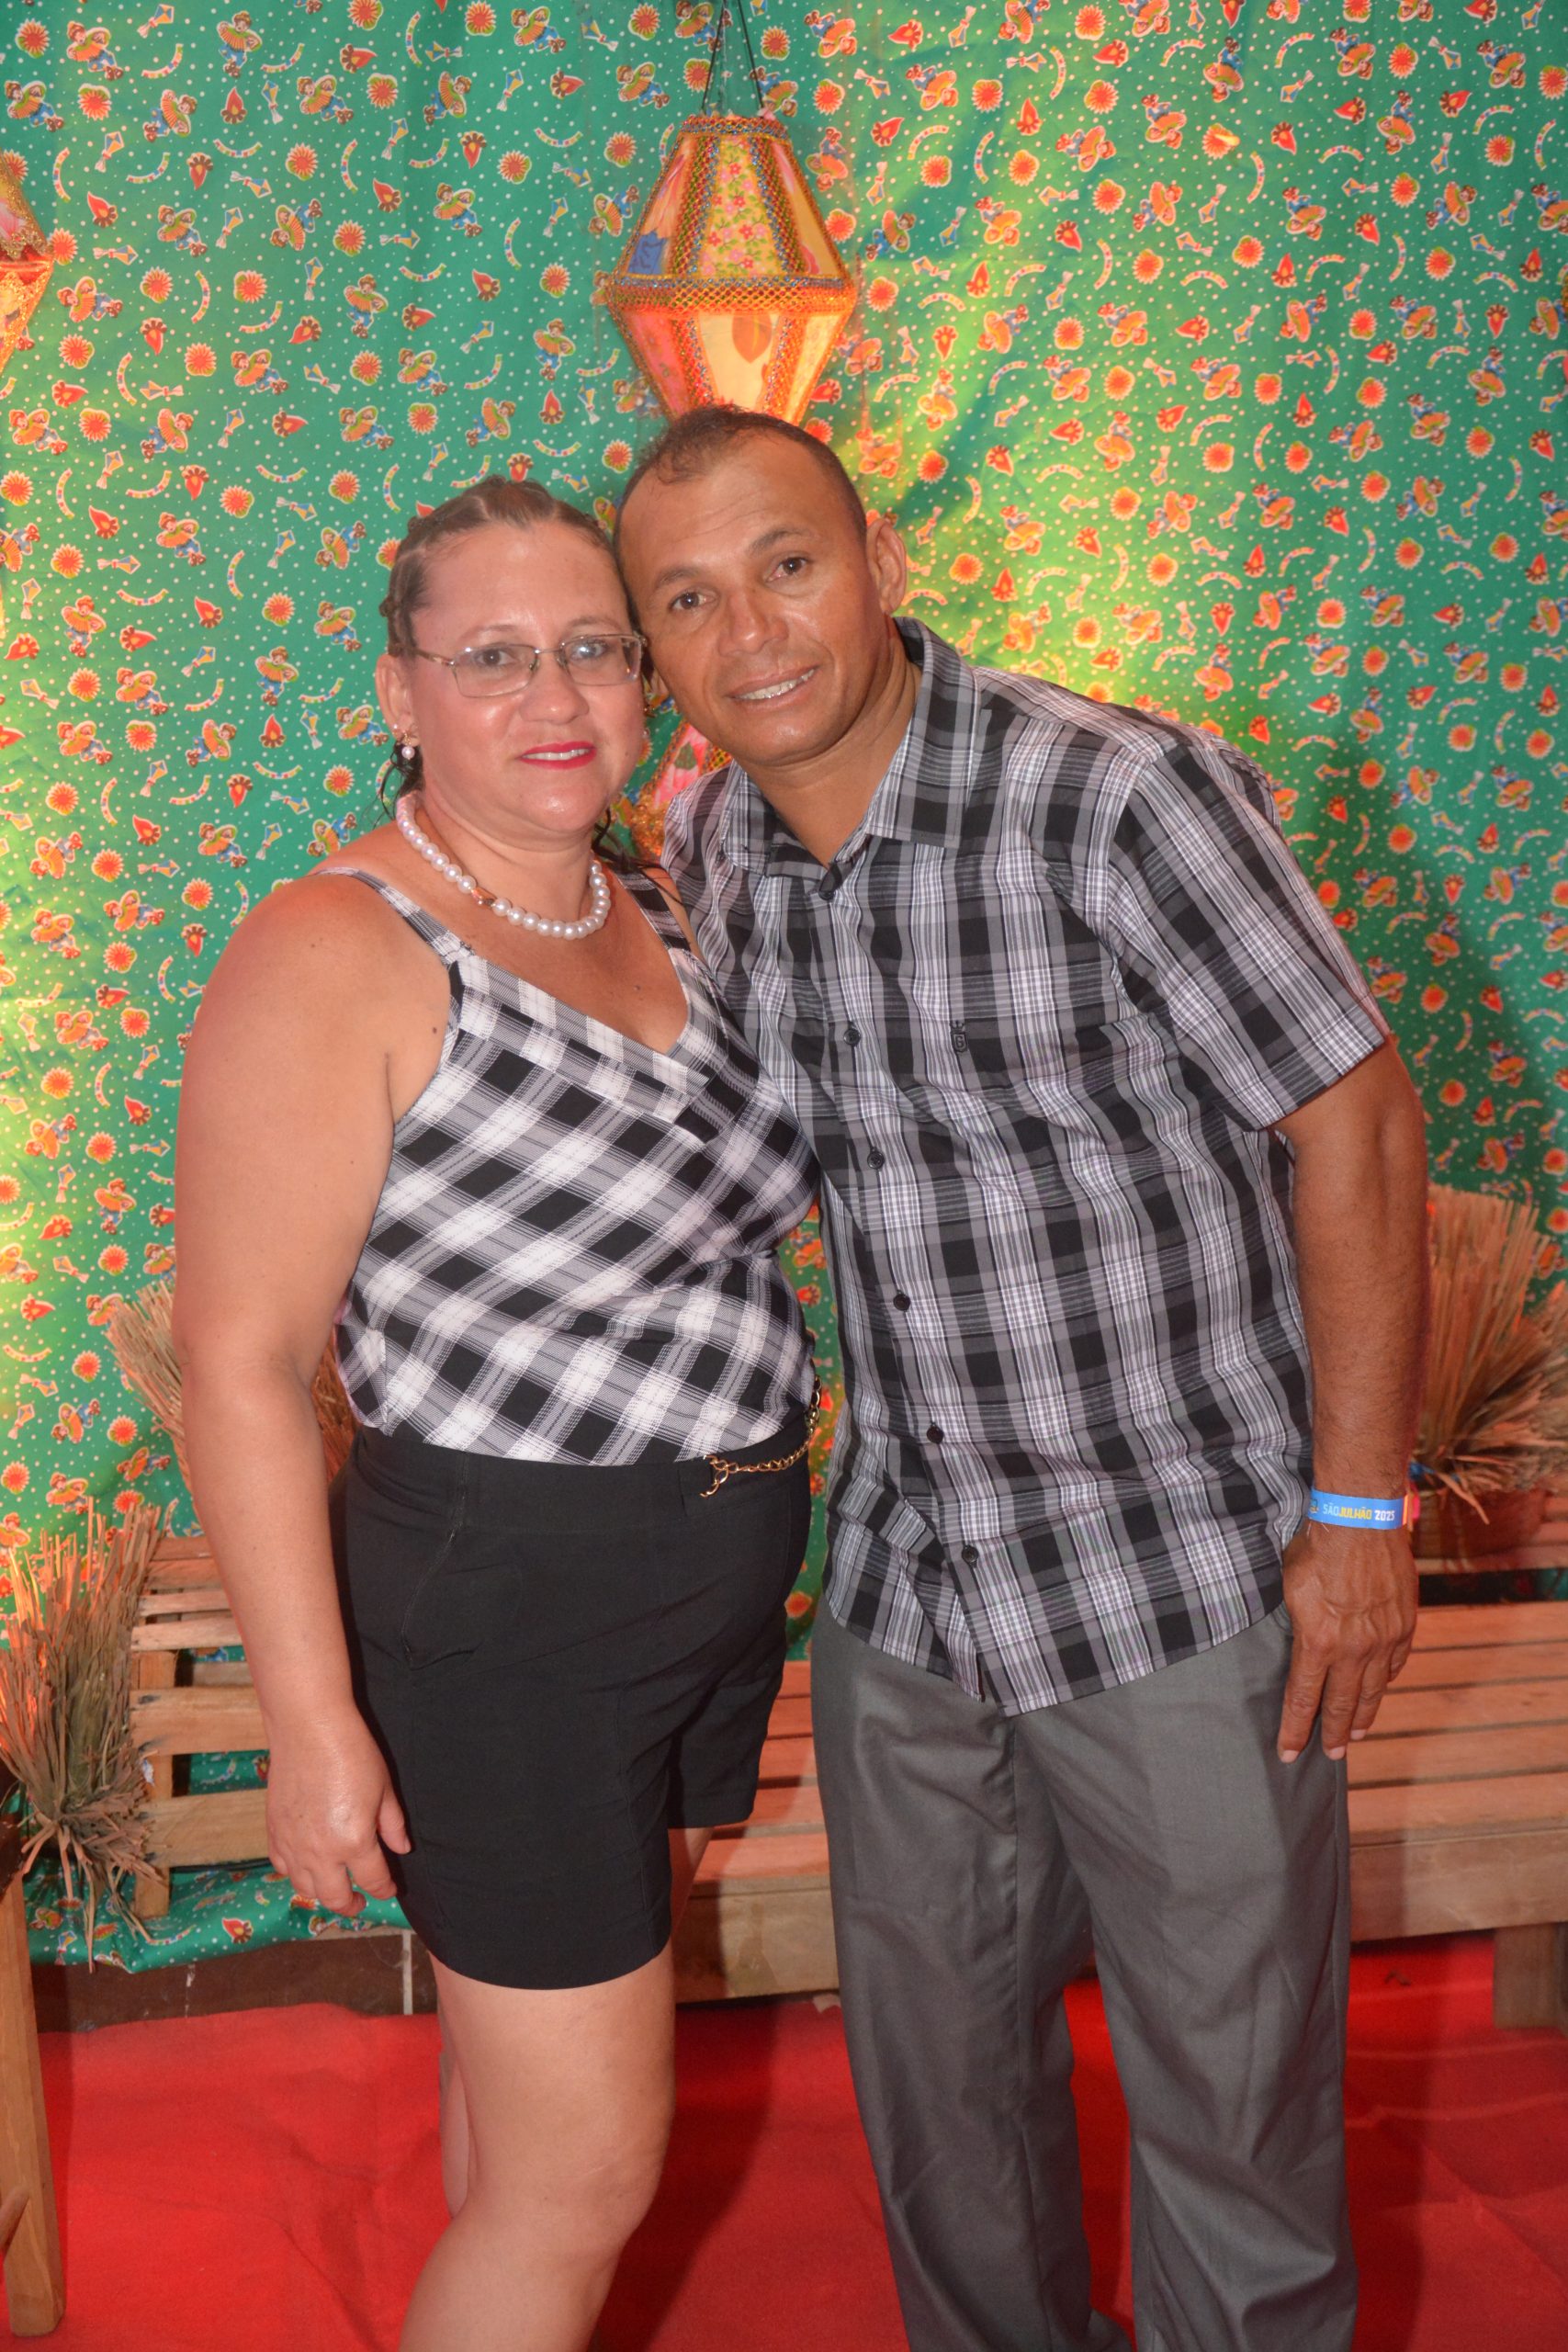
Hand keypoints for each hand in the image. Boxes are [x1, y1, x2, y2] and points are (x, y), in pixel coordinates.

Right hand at [264, 1709, 409, 1914]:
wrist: (308, 1728)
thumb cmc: (352, 1752)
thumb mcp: (384, 1788)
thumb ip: (392, 1825)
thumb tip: (401, 1849)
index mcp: (354, 1842)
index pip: (373, 1881)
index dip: (384, 1889)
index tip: (389, 1890)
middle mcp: (321, 1852)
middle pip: (335, 1898)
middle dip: (351, 1905)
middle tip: (360, 1901)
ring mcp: (293, 1845)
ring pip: (305, 1889)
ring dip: (322, 1894)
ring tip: (334, 1887)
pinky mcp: (274, 1832)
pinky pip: (282, 1867)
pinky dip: (296, 1874)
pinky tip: (306, 1866)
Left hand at [1277, 1522, 1417, 1763]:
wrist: (1359, 1521)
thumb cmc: (1316, 1549)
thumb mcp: (1290, 1589)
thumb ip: (1298, 1624)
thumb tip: (1302, 1642)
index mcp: (1317, 1643)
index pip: (1303, 1699)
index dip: (1294, 1730)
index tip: (1288, 1753)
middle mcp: (1353, 1650)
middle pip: (1340, 1704)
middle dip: (1332, 1734)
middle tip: (1331, 1755)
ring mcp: (1383, 1639)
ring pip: (1372, 1690)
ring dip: (1362, 1715)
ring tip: (1356, 1734)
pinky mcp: (1404, 1624)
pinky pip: (1395, 1662)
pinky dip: (1386, 1679)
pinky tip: (1380, 1687)